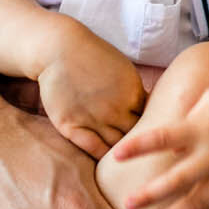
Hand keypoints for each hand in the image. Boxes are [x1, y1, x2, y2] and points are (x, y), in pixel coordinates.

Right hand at [35, 21, 145, 158]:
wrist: (58, 49)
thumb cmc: (92, 56)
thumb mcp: (124, 70)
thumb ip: (136, 93)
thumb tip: (150, 110)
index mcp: (133, 93)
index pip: (150, 121)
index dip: (150, 128)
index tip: (148, 135)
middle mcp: (116, 109)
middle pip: (135, 136)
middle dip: (139, 143)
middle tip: (139, 152)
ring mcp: (93, 119)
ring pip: (117, 146)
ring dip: (121, 152)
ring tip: (125, 158)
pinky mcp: (71, 125)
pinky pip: (93, 149)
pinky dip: (103, 157)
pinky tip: (107, 159)